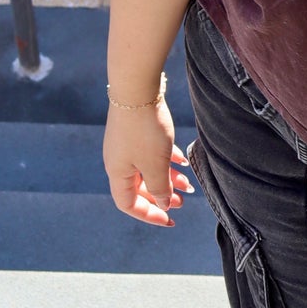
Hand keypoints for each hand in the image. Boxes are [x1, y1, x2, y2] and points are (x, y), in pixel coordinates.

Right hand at [104, 97, 193, 225]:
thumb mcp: (156, 164)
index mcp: (118, 174)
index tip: (169, 219)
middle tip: (182, 202)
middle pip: (139, 188)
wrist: (137, 88)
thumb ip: (160, 187)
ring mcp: (126, 145)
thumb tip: (163, 203)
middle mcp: (118, 161)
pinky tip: (183, 160)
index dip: (149, 215)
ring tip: (188, 184)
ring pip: (147, 169)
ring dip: (168, 178)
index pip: (129, 204)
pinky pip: (151, 152)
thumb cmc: (145, 130)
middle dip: (161, 196)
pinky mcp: (135, 130)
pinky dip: (167, 159)